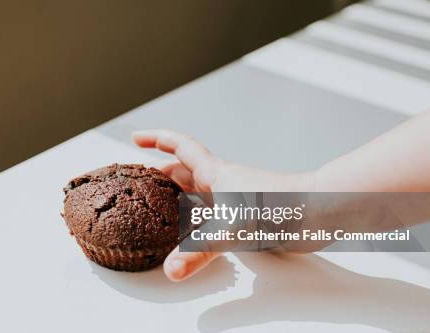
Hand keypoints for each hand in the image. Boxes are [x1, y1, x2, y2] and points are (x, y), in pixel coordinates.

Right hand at [133, 129, 314, 280]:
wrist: (321, 212)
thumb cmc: (283, 206)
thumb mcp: (235, 227)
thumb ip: (202, 249)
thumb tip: (172, 269)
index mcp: (215, 173)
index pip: (179, 146)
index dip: (155, 139)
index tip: (135, 138)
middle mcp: (221, 182)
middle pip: (182, 171)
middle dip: (157, 175)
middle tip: (135, 185)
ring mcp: (233, 198)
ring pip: (195, 193)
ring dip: (175, 198)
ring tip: (153, 210)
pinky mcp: (244, 215)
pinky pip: (209, 214)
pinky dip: (194, 220)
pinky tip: (188, 234)